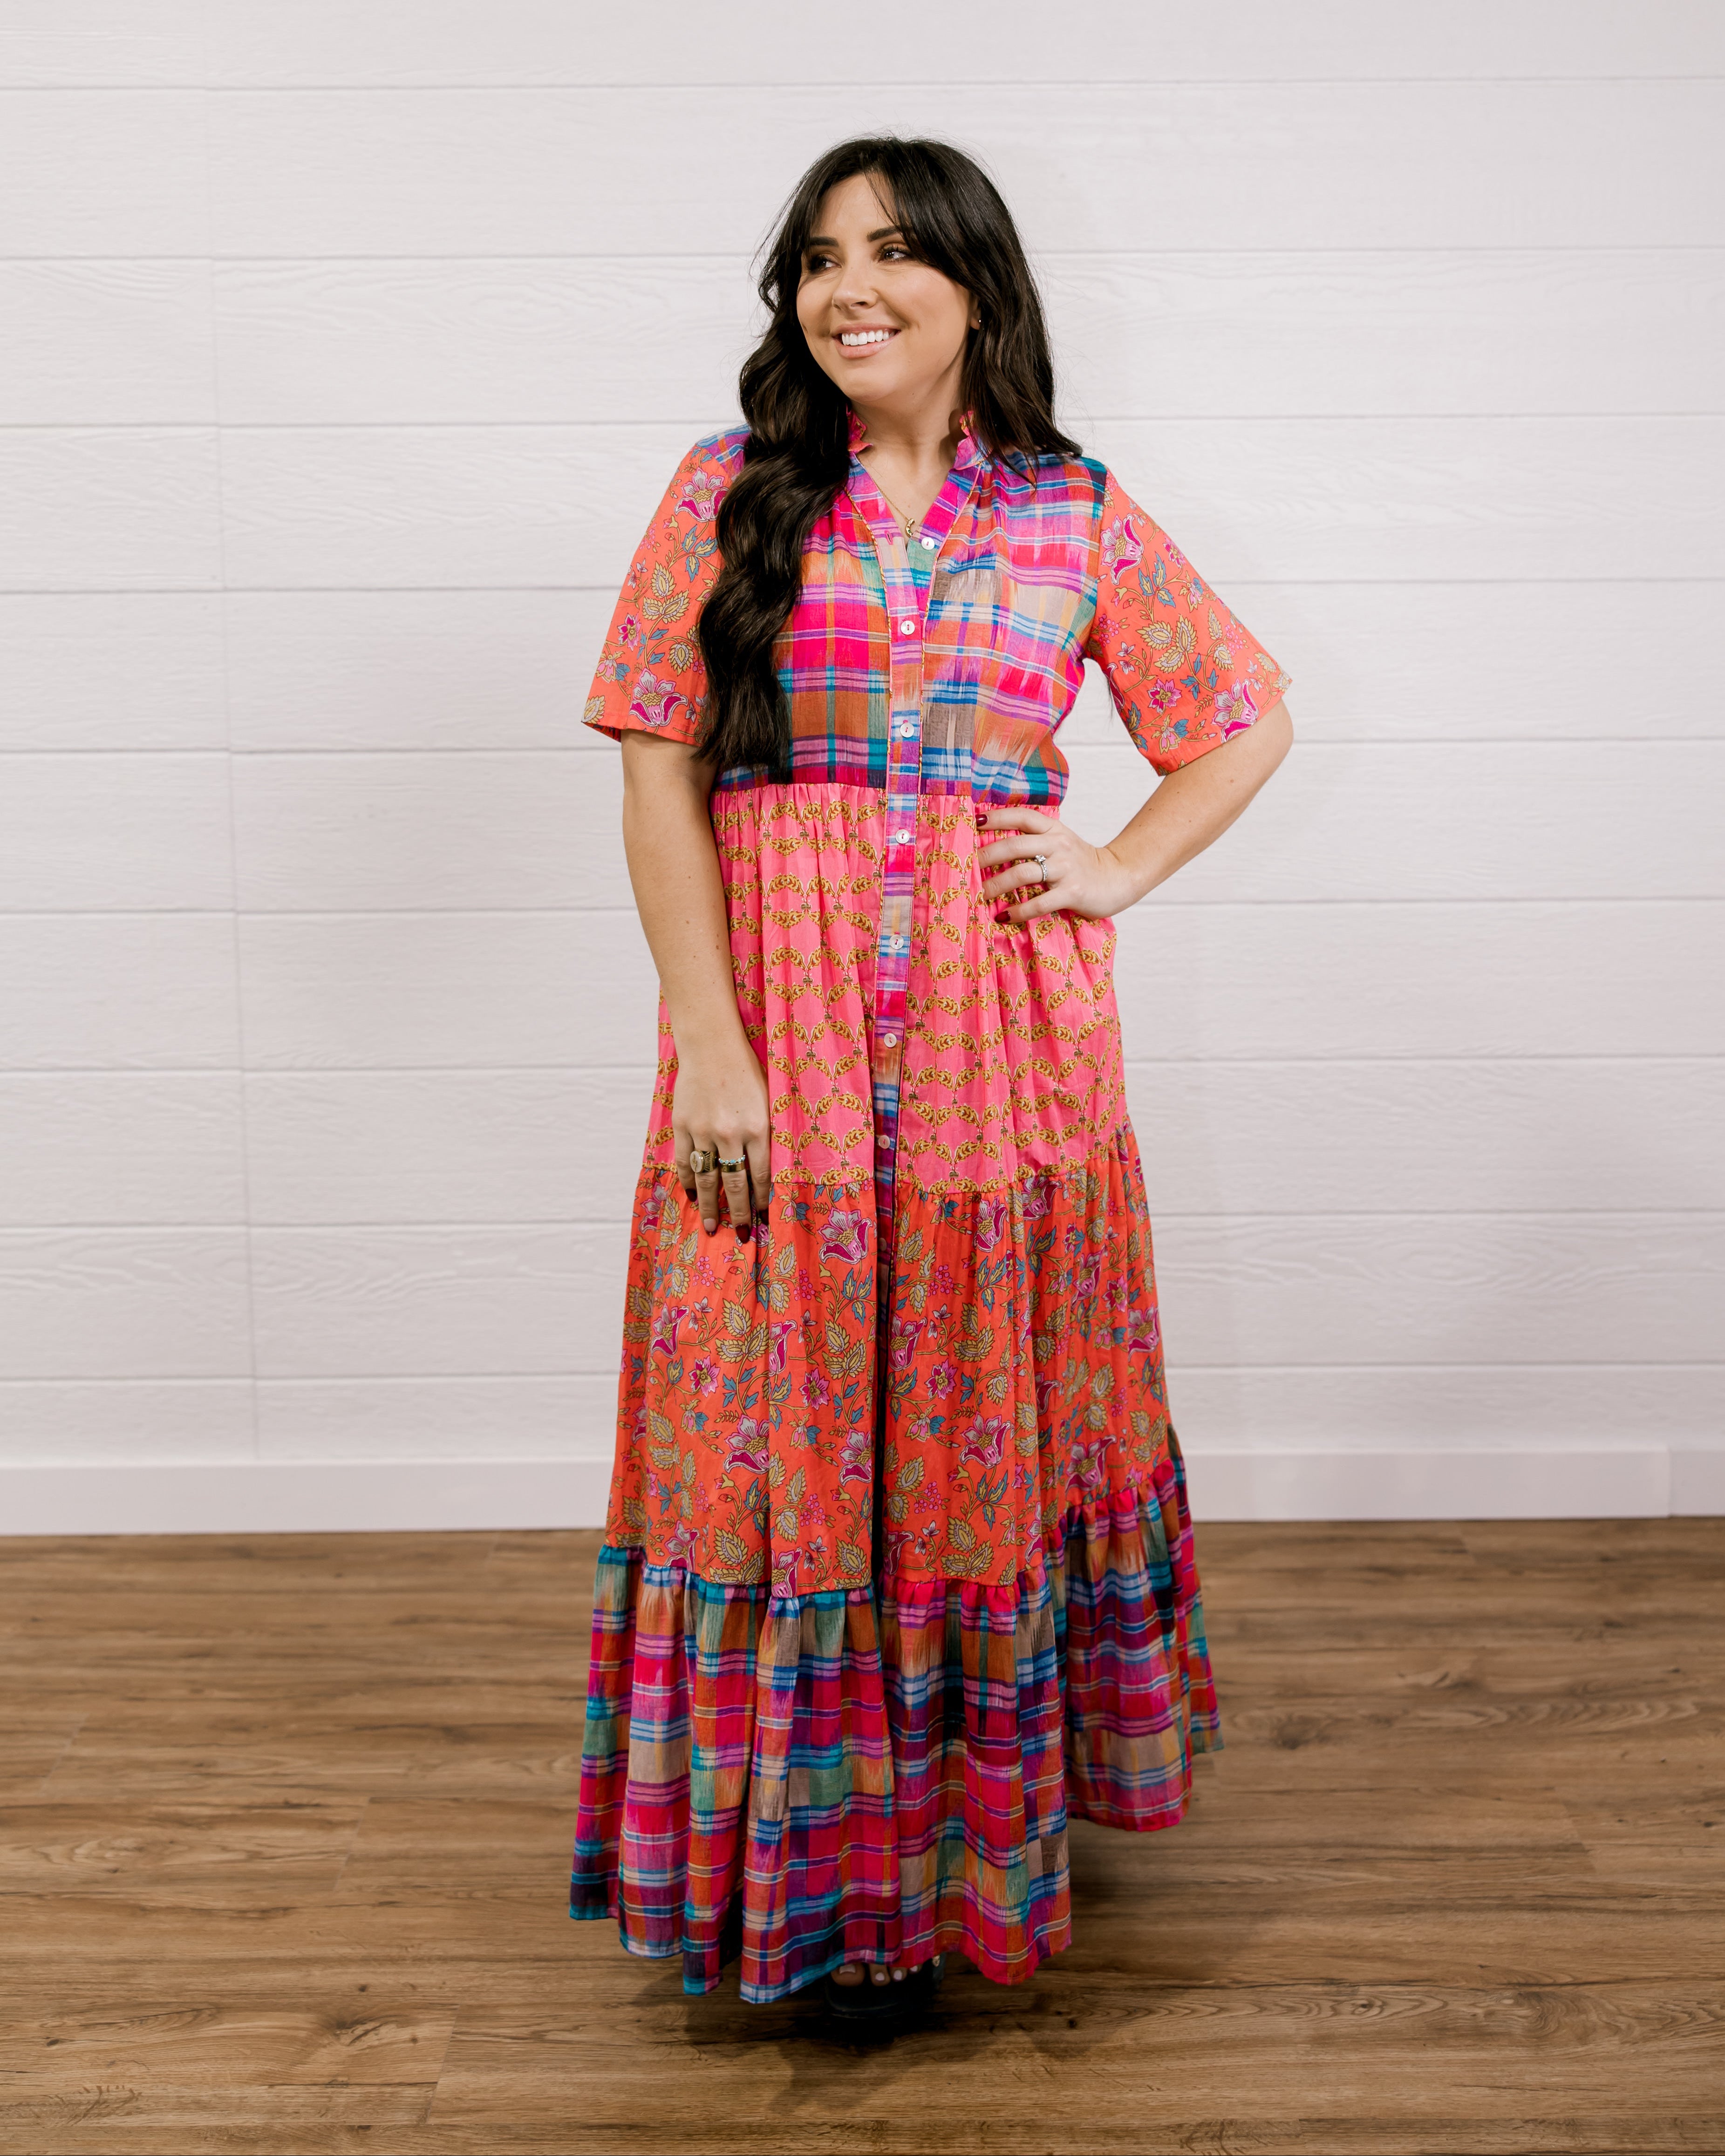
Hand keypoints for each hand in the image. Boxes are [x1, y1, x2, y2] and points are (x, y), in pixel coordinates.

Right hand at [671, 1039, 772, 1243]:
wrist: (712, 1045)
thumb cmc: (746, 1071)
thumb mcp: (768, 1101)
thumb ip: (767, 1135)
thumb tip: (766, 1172)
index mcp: (758, 1127)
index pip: (761, 1175)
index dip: (761, 1201)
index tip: (762, 1219)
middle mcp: (731, 1132)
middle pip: (735, 1183)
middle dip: (738, 1213)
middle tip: (740, 1236)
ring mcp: (704, 1130)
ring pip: (707, 1178)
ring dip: (710, 1205)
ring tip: (712, 1226)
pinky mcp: (683, 1124)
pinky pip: (686, 1160)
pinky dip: (688, 1181)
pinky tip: (692, 1195)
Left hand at [975, 804, 1138, 922]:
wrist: (1118, 878)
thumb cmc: (1081, 863)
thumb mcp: (1060, 842)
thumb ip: (1035, 840)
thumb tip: (995, 845)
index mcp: (1053, 829)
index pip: (1021, 816)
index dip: (996, 817)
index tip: (973, 822)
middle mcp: (1058, 845)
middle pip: (1014, 845)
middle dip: (986, 856)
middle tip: (967, 868)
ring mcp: (1065, 869)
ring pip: (1022, 873)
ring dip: (996, 886)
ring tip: (980, 896)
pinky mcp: (1072, 892)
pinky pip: (1038, 902)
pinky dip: (1018, 911)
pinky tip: (1003, 916)